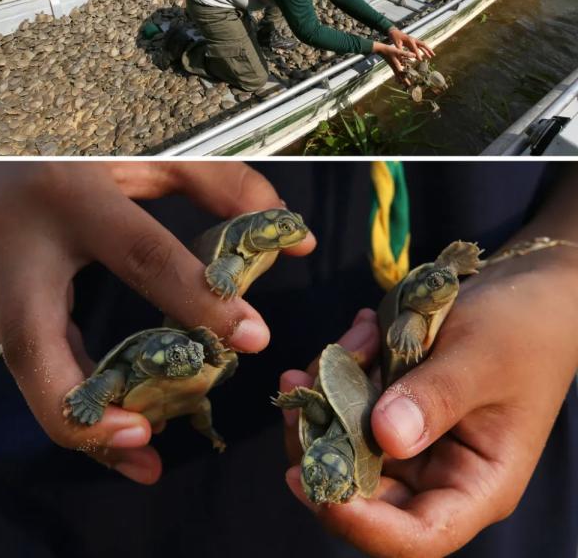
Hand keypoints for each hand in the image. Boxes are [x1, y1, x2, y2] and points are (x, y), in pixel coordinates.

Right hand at [0, 162, 315, 484]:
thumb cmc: (75, 149)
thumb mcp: (144, 155)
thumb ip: (217, 184)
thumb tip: (291, 234)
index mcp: (71, 196)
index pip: (139, 256)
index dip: (195, 299)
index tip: (250, 336)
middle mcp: (21, 245)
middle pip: (34, 341)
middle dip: (87, 404)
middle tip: (146, 440)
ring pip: (25, 368)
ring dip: (81, 424)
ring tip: (142, 460)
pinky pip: (31, 363)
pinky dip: (74, 404)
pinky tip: (120, 432)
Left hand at [279, 229, 577, 557]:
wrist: (528, 294)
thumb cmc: (521, 331)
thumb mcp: (481, 359)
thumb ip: (435, 397)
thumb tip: (385, 436)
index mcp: (476, 486)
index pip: (416, 536)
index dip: (358, 522)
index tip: (307, 479)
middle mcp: (436, 476)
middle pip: (358, 492)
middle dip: (318, 440)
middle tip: (300, 380)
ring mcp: (406, 444)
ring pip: (339, 443)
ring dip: (325, 394)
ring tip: (350, 339)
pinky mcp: (385, 412)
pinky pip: (343, 405)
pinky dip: (336, 371)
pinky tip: (360, 331)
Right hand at [371, 41, 416, 82]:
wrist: (381, 50)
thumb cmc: (388, 50)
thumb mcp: (398, 51)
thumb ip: (406, 54)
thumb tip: (414, 55)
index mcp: (397, 66)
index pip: (402, 75)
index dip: (406, 80)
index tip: (410, 85)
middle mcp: (395, 68)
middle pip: (400, 77)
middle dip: (404, 82)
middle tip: (408, 87)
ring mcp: (393, 67)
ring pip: (398, 75)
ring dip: (401, 79)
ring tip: (405, 83)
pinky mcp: (393, 65)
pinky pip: (397, 72)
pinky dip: (399, 75)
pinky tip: (401, 74)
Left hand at [387, 28, 433, 60]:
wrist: (394, 32)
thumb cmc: (395, 37)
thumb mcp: (396, 43)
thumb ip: (400, 49)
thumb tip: (401, 57)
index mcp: (410, 40)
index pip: (415, 48)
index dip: (418, 54)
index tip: (420, 60)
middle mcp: (414, 40)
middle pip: (423, 45)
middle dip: (428, 50)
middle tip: (433, 55)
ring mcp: (414, 41)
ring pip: (422, 46)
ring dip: (427, 51)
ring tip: (431, 56)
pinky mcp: (413, 42)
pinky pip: (419, 47)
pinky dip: (422, 50)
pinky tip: (424, 54)